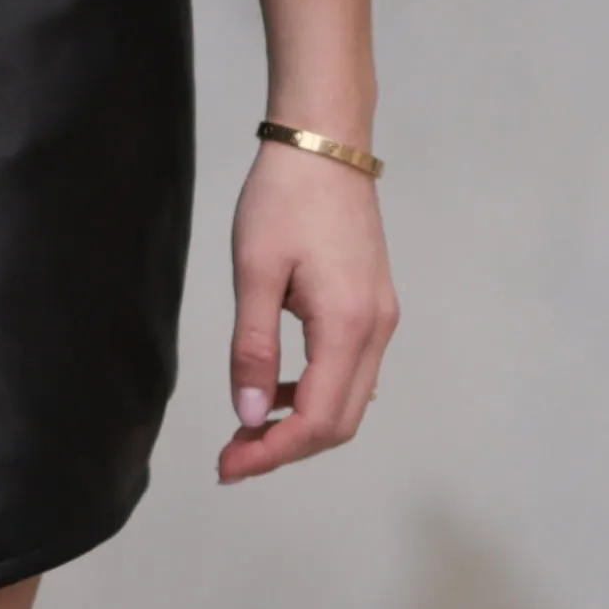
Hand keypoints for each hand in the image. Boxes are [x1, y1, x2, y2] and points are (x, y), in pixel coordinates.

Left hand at [216, 138, 392, 479]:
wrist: (325, 142)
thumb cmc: (283, 198)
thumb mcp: (254, 272)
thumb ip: (253, 349)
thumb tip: (250, 417)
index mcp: (347, 325)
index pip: (317, 419)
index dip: (273, 453)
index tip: (227, 465)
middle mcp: (376, 329)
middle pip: (341, 422)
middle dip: (287, 449)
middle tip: (232, 457)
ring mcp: (381, 318)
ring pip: (349, 401)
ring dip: (301, 424)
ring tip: (247, 427)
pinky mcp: (374, 305)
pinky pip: (351, 371)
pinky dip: (316, 393)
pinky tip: (277, 387)